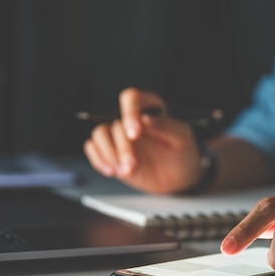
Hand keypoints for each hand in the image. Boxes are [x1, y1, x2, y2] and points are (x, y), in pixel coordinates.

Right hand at [83, 87, 203, 193]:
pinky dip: (99, 160)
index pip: (132, 98)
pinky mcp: (110, 151)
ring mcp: (118, 135)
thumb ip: (165, 126)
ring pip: (99, 134)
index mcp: (149, 107)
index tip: (135, 134)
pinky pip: (92, 148)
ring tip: (124, 170)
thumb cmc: (182, 152)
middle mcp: (130, 118)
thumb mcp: (182, 138)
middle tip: (133, 164)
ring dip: (109, 154)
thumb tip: (144, 119)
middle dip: (123, 147)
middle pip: (115, 124)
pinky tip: (112, 171)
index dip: (130, 113)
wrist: (178, 177)